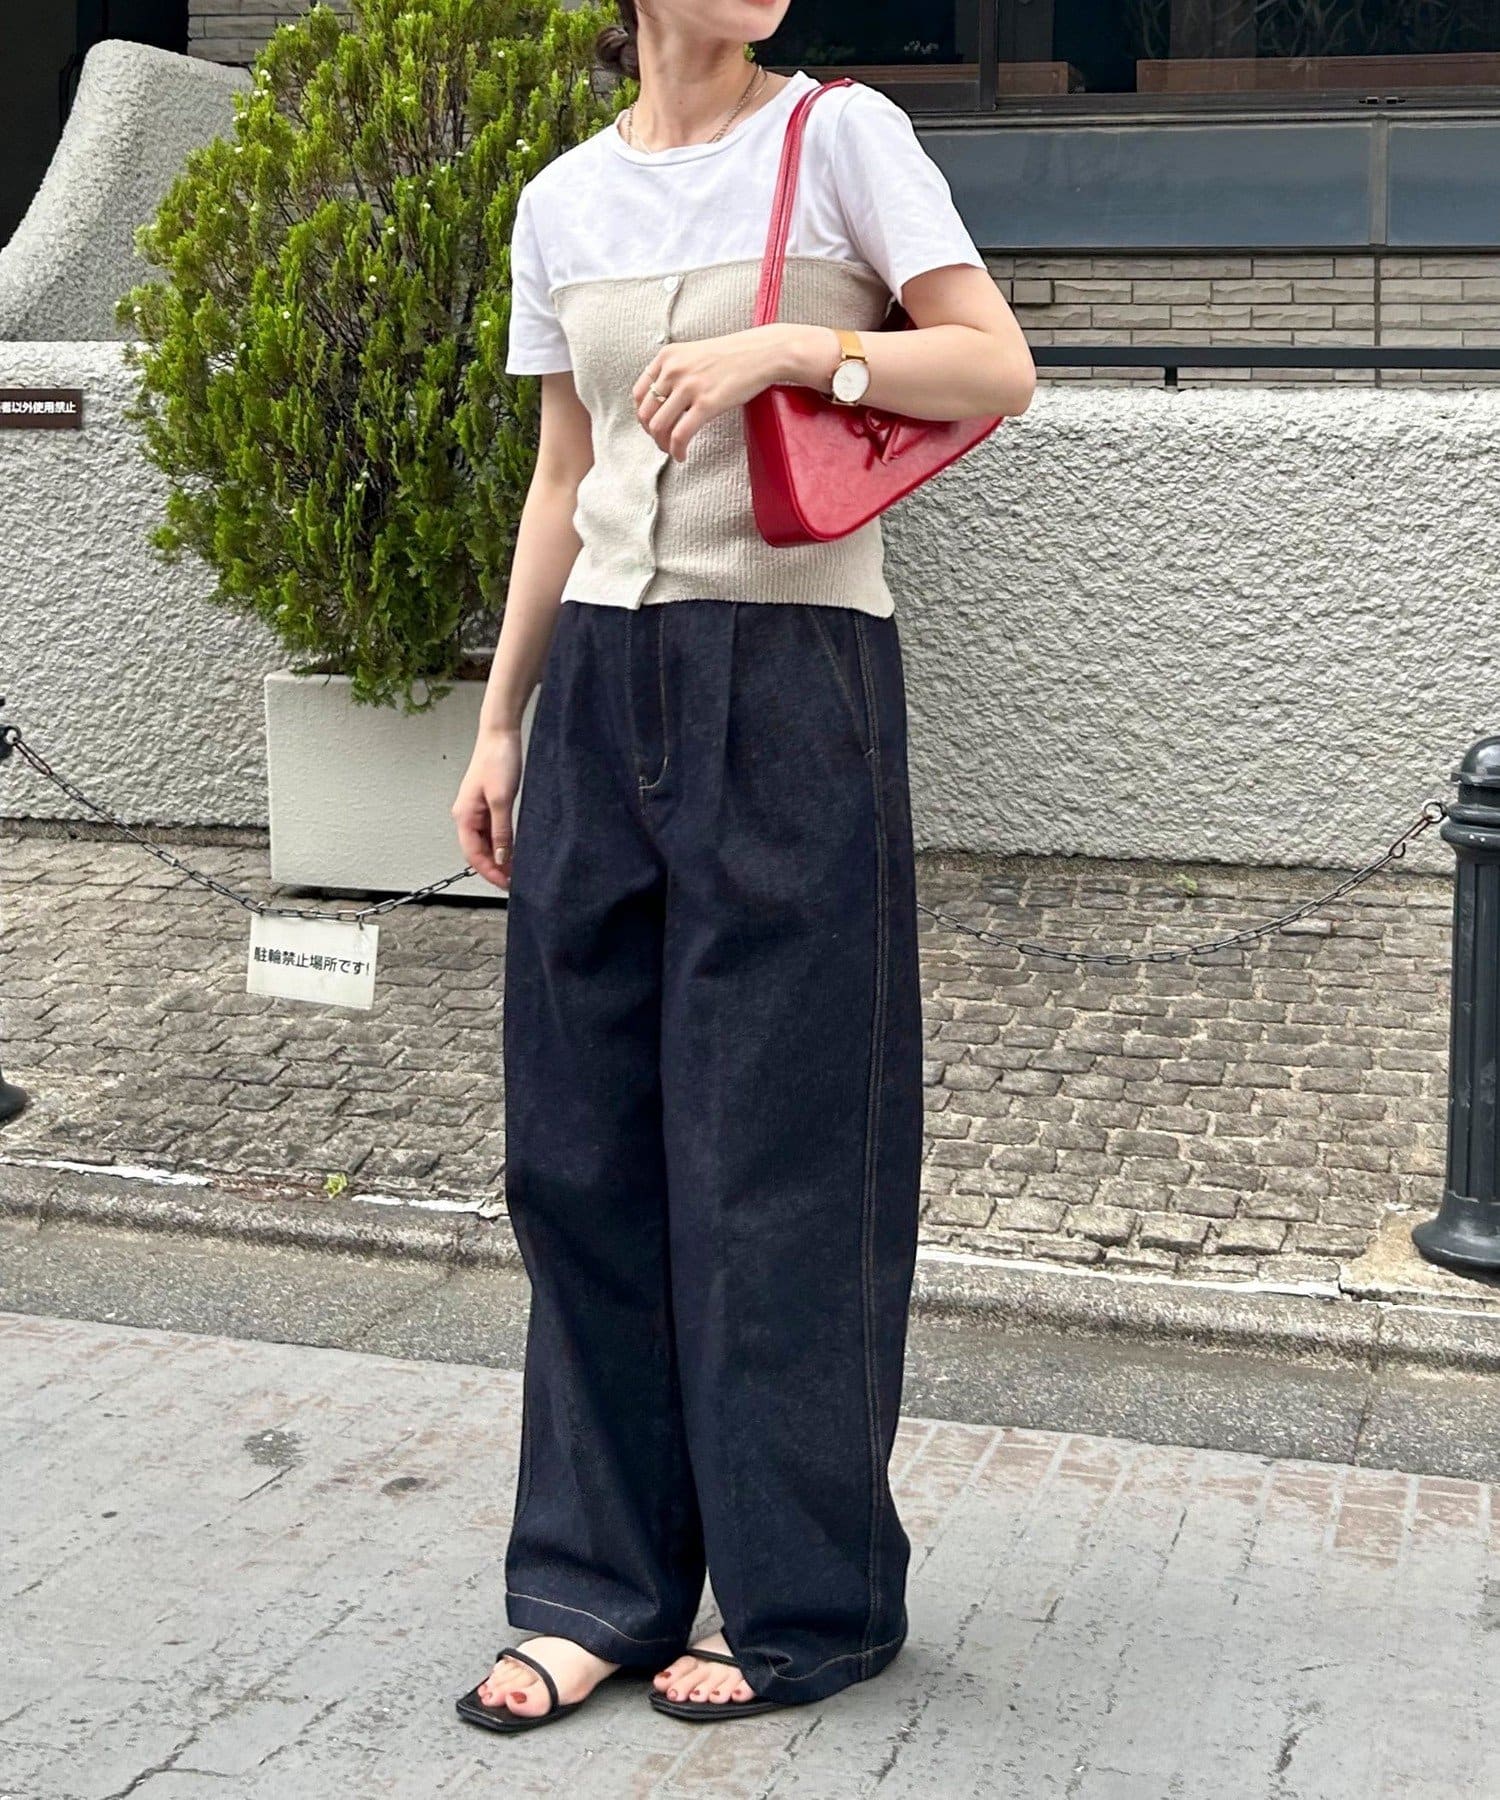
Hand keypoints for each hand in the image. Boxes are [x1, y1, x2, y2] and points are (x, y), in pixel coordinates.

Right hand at [451, 726, 523, 889]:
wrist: (500, 734)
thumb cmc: (497, 760)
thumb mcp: (501, 800)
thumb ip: (501, 832)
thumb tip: (500, 859)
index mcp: (464, 816)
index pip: (473, 855)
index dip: (489, 872)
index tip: (506, 884)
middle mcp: (467, 815)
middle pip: (478, 851)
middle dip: (494, 868)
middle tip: (515, 881)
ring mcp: (476, 809)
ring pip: (485, 842)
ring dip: (499, 857)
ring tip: (516, 869)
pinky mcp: (487, 803)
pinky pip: (492, 830)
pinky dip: (502, 843)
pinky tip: (514, 848)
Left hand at [633, 323, 832, 462]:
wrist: (764, 352)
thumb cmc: (734, 355)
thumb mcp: (695, 354)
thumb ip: (677, 371)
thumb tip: (664, 401)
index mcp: (668, 356)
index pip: (639, 392)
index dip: (643, 415)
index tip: (652, 426)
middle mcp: (673, 369)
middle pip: (646, 412)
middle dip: (651, 434)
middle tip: (662, 443)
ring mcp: (689, 386)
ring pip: (659, 426)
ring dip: (662, 444)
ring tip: (672, 451)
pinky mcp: (706, 403)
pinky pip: (680, 435)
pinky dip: (677, 450)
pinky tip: (682, 456)